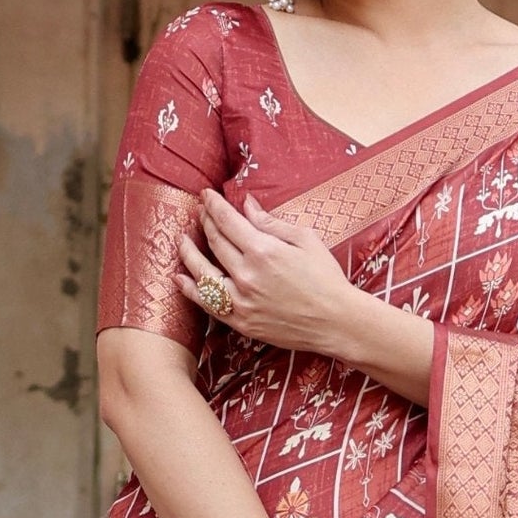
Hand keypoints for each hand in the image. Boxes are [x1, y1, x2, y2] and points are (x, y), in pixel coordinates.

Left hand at [178, 190, 360, 356]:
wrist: (337, 322)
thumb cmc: (326, 279)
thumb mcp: (305, 240)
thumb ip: (271, 223)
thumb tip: (247, 205)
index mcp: (263, 251)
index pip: (227, 221)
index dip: (213, 205)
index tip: (205, 195)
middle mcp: (247, 276)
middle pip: (214, 242)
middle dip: (204, 222)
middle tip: (200, 212)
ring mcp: (242, 302)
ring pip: (203, 273)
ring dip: (188, 253)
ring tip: (182, 240)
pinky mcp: (242, 322)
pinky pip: (208, 305)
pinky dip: (191, 290)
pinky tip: (180, 278)